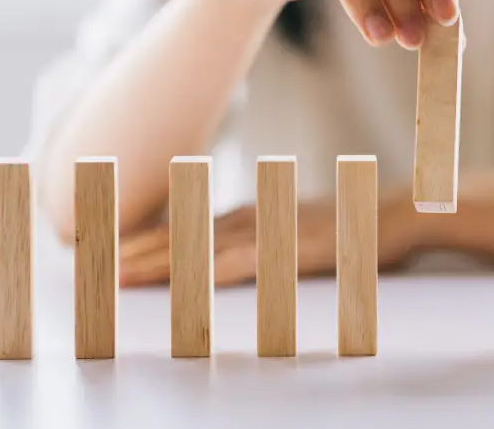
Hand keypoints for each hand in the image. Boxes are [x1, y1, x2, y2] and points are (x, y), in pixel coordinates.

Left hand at [118, 191, 419, 286]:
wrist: (394, 212)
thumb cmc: (351, 227)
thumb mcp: (301, 232)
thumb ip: (267, 240)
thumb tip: (232, 258)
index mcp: (253, 214)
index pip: (191, 228)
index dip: (151, 242)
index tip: (115, 253)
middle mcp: (255, 216)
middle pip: (188, 235)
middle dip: (141, 252)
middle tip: (98, 265)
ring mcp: (272, 230)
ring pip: (206, 247)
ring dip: (163, 260)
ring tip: (122, 274)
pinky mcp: (293, 247)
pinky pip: (246, 260)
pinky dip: (212, 269)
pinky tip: (186, 280)